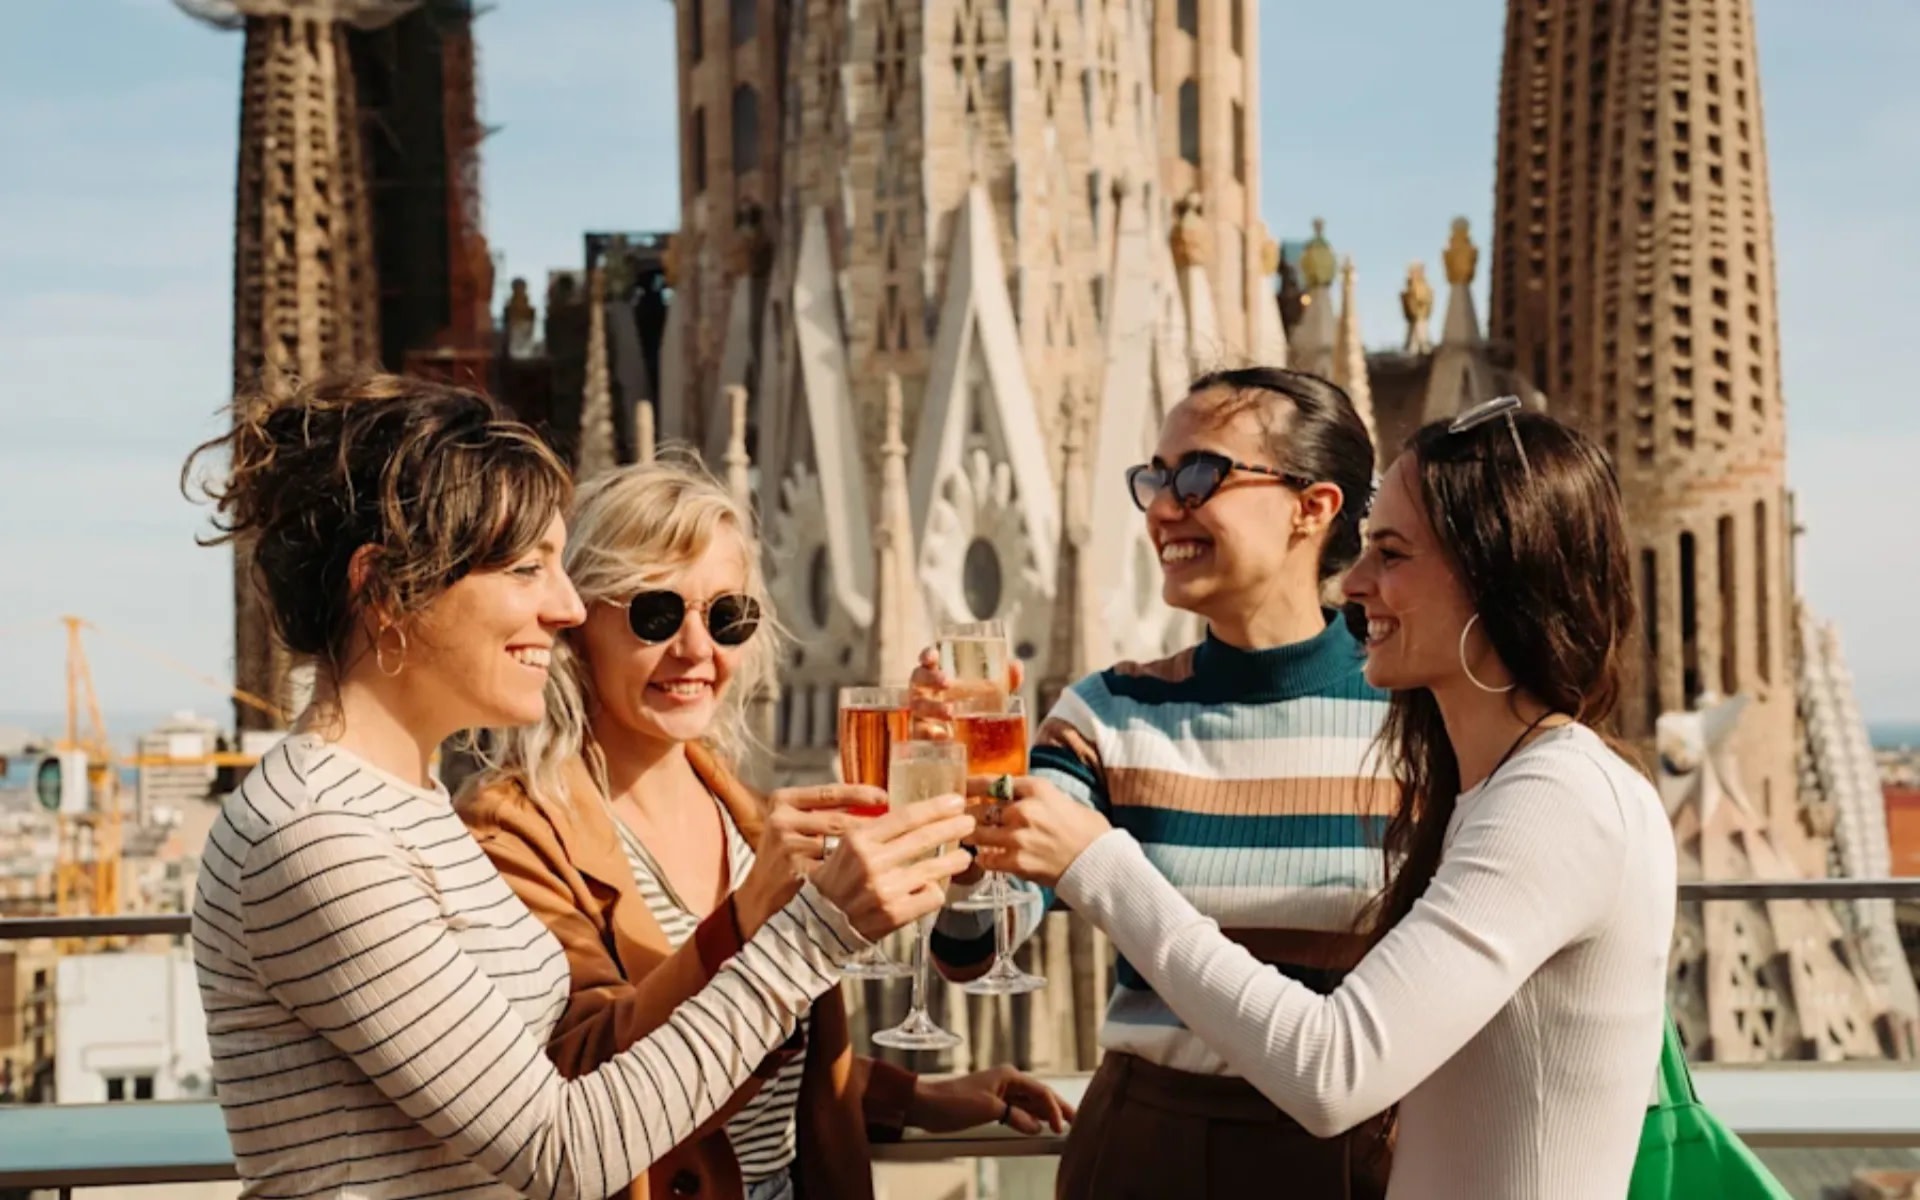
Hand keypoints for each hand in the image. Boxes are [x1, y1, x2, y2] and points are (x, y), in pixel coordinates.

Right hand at [733, 784, 886, 936]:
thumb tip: (869, 803)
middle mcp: (782, 819)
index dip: (860, 794)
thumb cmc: (782, 857)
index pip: (829, 792)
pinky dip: (855, 870)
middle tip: (896, 827)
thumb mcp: (792, 825)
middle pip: (839, 819)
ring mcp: (788, 845)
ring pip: (840, 844)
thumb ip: (820, 812)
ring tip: (888, 849)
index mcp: (782, 800)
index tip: (884, 797)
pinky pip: (835, 867)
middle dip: (870, 825)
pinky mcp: (796, 870)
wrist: (758, 893)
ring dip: (867, 849)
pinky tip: (871, 871)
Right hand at [810, 796, 976, 940]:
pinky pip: (930, 896)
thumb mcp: (847, 848)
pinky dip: (935, 891)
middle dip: (952, 827)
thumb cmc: (835, 884)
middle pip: (923, 838)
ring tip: (964, 856)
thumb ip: (877, 834)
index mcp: (859, 840)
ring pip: (932, 868)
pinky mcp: (895, 914)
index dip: (935, 808)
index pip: (905, 817)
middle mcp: (872, 862)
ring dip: (953, 860)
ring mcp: (884, 889)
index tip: (955, 802)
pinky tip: (935, 888)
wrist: (820, 925)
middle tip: (969, 822)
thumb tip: (917, 819)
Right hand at [907, 645, 1024, 739]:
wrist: (966, 744)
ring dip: (933, 707)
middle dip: (930, 678)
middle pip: (919, 679)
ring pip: (918, 706)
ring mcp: (919, 713)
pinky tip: (944, 737)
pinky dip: (930, 734)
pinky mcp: (920, 736)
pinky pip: (920, 734)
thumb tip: (1016, 667)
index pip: (927, 662)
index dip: (927, 655)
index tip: (932, 655)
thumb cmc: (970, 710)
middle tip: (947, 682)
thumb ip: (1003, 682)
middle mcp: (924, 692)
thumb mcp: (989, 696)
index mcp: (937, 677)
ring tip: (950, 712)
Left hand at [907, 1065, 1075, 1134]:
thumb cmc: (955, 1101)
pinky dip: (1029, 1119)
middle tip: (1075, 1120)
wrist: (928, 1105)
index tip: (1062, 1126)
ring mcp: (1000, 1094)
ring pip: (1029, 1104)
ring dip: (1044, 1115)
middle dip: (1057, 1108)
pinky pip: (1018, 1112)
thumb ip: (1015, 1117)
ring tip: (1061, 1125)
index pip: (1041, 1091)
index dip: (1054, 1108)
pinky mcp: (992, 1106)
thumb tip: (1036, 1127)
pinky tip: (1037, 1127)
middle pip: (1039, 1096)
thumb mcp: (988, 1109)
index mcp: (1009, 1076)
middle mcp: (1008, 1082)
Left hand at [967, 776, 1110, 888]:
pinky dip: (984, 859)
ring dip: (971, 836)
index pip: (993, 781)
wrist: (1100, 863)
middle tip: (961, 818)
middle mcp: (1024, 809)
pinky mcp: (1017, 862)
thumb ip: (1036, 797)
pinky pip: (986, 859)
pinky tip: (985, 858)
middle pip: (979, 809)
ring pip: (977, 834)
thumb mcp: (1062, 800)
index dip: (973, 785)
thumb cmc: (1088, 831)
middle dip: (968, 814)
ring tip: (968, 838)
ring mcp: (1018, 837)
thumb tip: (1015, 796)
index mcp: (1037, 789)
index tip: (962, 787)